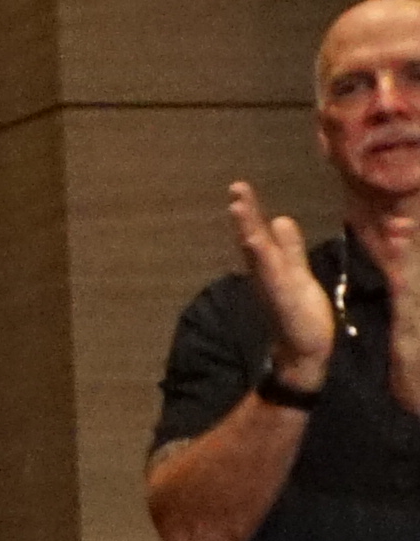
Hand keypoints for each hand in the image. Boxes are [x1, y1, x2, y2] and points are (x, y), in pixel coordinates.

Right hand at [231, 181, 338, 380]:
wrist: (304, 353)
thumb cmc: (301, 315)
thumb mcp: (297, 274)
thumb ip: (290, 248)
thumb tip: (280, 219)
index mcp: (269, 267)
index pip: (257, 234)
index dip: (249, 212)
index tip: (240, 188)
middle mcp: (265, 274)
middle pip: (252, 239)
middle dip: (245, 215)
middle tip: (236, 187)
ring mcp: (272, 286)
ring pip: (258, 254)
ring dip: (248, 230)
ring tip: (239, 206)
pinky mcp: (284, 298)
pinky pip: (272, 274)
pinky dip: (263, 258)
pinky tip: (256, 242)